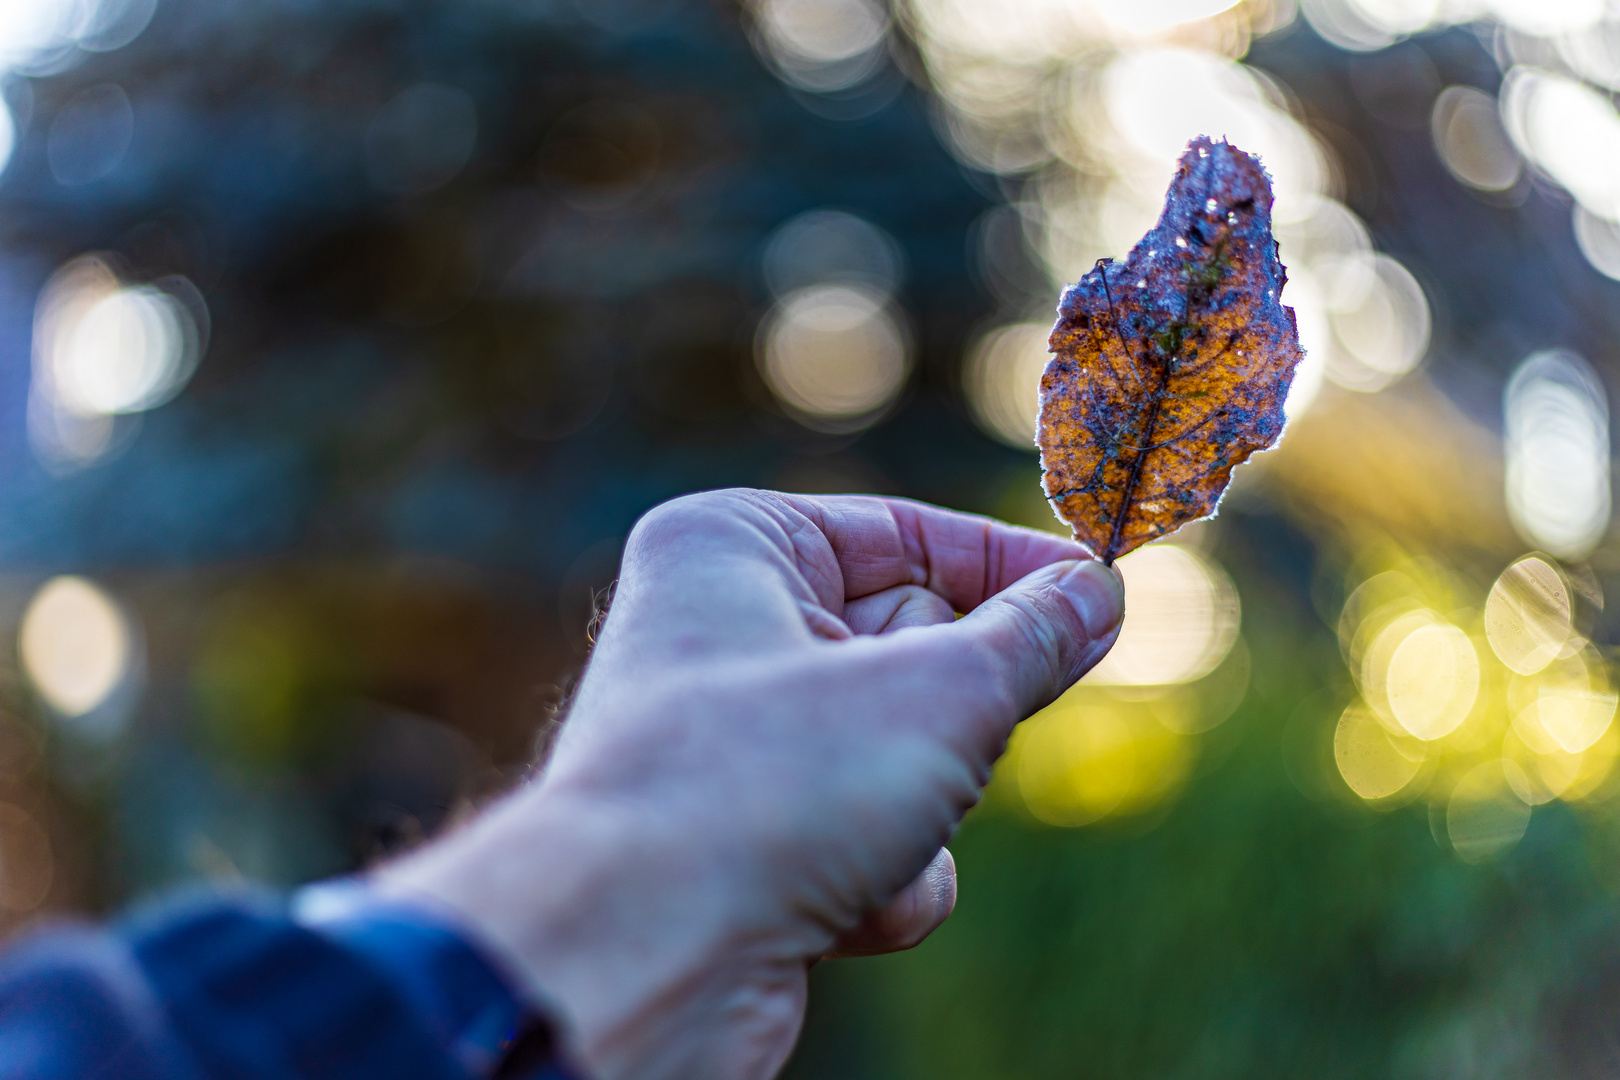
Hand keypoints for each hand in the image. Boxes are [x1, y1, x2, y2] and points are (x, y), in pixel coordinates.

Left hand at [373, 490, 1123, 1079]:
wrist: (643, 960)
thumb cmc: (765, 785)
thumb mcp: (936, 692)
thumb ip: (1029, 638)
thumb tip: (1097, 595)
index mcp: (736, 548)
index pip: (906, 532)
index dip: (1007, 565)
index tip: (1100, 591)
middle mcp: (724, 637)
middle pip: (913, 648)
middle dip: (952, 713)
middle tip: (951, 741)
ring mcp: (737, 747)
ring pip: (906, 753)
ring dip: (924, 808)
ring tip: (869, 830)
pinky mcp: (751, 845)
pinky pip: (871, 838)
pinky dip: (885, 878)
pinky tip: (839, 906)